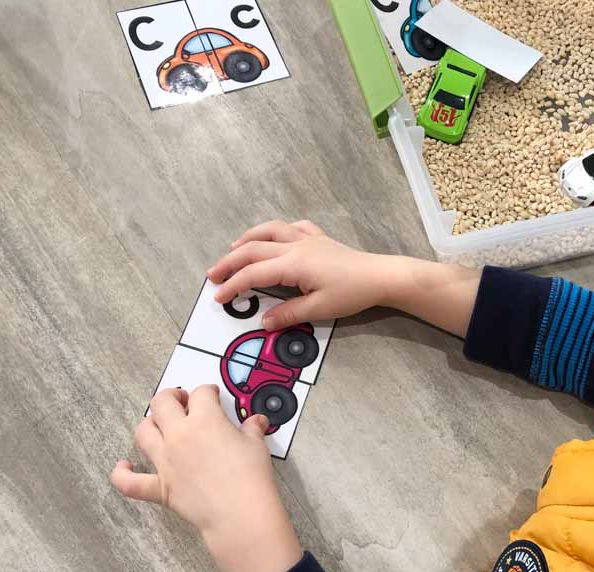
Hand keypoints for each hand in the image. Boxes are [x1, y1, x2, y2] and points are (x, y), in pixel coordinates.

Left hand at [111, 386, 301, 571]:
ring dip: (149, 424)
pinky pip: (130, 482)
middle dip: (171, 397)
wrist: (239, 512)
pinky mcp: (160, 487)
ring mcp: (166, 461)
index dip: (208, 391)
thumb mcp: (257, 445)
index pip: (202, 394)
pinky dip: (122, 474)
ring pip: (143, 432)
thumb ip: (252, 429)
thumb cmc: (250, 477)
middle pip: (162, 403)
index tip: (213, 395)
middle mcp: (179, 435)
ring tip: (159, 424)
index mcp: (205, 419)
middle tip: (183, 401)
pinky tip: (123, 466)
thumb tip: (257, 421)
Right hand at [207, 220, 397, 330]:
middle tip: (213, 275)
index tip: (219, 297)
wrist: (380, 276)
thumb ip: (289, 315)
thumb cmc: (352, 293)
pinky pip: (294, 228)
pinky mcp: (320, 239)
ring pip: (271, 230)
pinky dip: (279, 230)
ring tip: (234, 249)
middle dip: (230, 262)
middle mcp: (296, 246)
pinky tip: (275, 236)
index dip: (233, 285)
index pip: (253, 273)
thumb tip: (264, 321)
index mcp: (293, 264)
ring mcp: (308, 239)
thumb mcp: (319, 309)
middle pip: (254, 249)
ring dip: (249, 238)